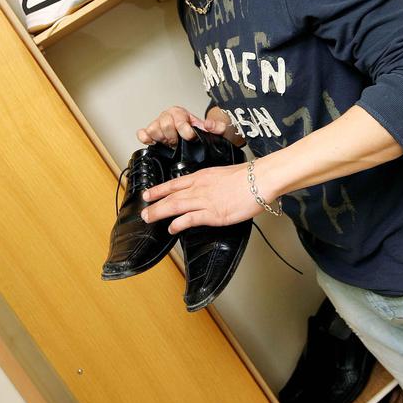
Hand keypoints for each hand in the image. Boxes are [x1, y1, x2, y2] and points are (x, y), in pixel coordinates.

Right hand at [136, 105, 238, 147]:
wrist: (190, 135)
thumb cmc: (199, 131)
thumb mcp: (213, 129)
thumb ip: (217, 127)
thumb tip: (209, 125)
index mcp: (181, 113)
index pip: (179, 120)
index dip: (185, 130)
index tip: (190, 137)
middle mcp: (167, 117)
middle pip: (165, 125)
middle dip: (173, 136)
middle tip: (178, 142)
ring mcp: (157, 124)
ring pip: (153, 130)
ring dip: (161, 139)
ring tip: (170, 143)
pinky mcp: (150, 133)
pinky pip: (142, 134)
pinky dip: (145, 138)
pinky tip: (152, 143)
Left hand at [140, 163, 262, 232]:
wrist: (259, 179)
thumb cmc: (247, 177)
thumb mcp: (222, 174)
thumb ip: (210, 182)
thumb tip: (205, 187)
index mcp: (201, 177)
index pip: (174, 183)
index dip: (159, 190)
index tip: (147, 194)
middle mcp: (199, 188)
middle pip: (171, 196)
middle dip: (155, 204)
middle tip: (143, 212)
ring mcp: (205, 201)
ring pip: (175, 206)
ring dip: (160, 212)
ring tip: (149, 218)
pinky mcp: (213, 213)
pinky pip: (190, 219)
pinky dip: (178, 224)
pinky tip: (171, 228)